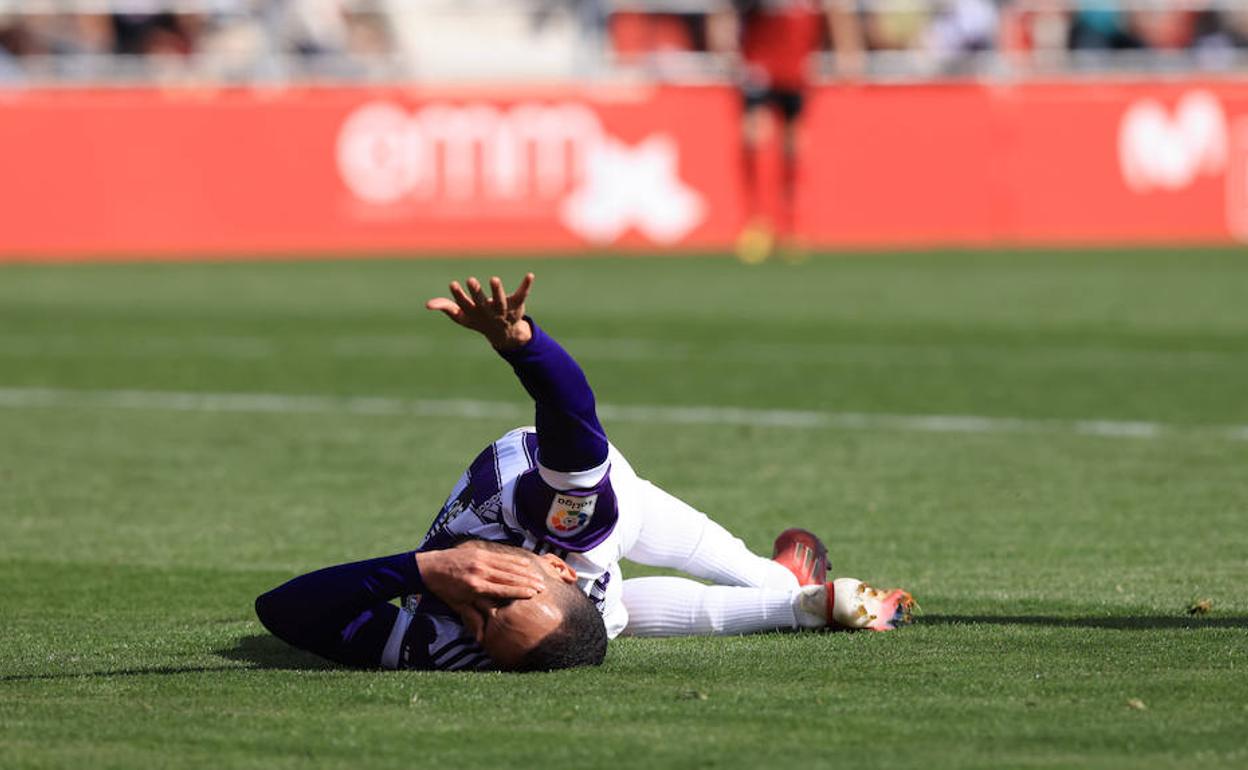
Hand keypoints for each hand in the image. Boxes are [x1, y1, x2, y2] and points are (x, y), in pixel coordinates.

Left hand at [414, 541, 544, 639]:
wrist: (430, 566)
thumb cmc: (444, 589)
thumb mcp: (457, 606)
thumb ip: (472, 618)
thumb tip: (481, 640)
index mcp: (475, 587)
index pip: (502, 589)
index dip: (519, 591)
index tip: (533, 593)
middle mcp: (480, 572)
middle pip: (509, 577)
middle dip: (527, 582)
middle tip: (542, 586)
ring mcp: (480, 561)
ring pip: (508, 566)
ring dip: (525, 571)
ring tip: (538, 576)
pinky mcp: (479, 552)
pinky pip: (501, 557)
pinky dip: (514, 561)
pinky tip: (525, 564)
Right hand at [426, 273, 534, 350]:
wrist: (504, 334)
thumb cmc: (479, 321)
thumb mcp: (462, 316)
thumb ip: (446, 307)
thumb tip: (428, 305)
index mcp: (474, 313)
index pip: (465, 304)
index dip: (459, 295)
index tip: (453, 283)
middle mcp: (489, 312)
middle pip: (482, 302)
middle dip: (476, 292)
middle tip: (471, 280)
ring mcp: (503, 309)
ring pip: (501, 300)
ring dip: (497, 291)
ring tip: (494, 279)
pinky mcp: (517, 304)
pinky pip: (522, 294)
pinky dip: (526, 285)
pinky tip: (530, 275)